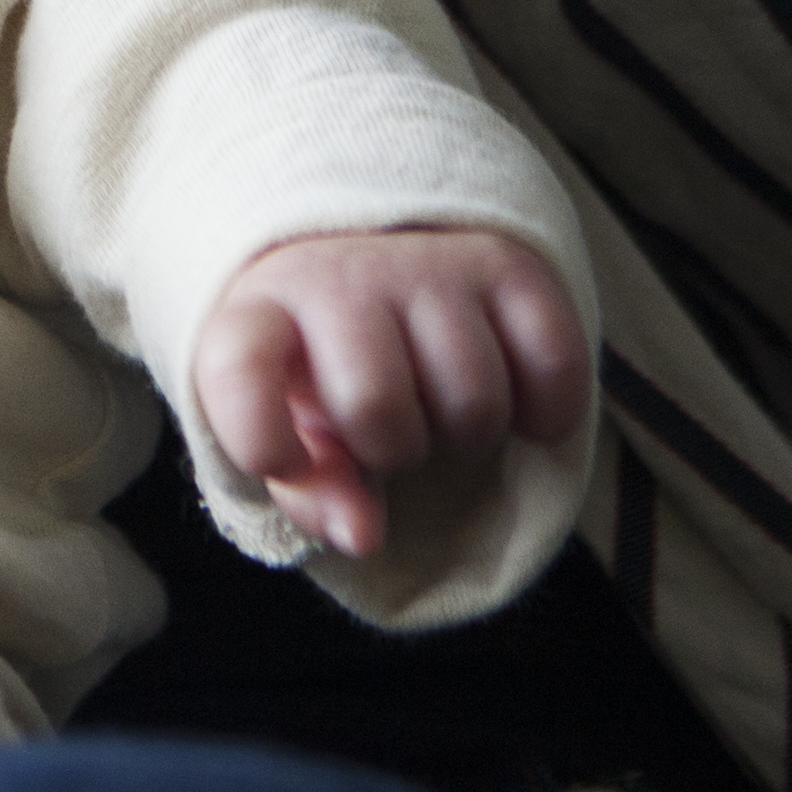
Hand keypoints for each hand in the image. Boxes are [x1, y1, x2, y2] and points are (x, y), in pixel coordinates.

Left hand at [193, 226, 590, 560]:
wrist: (374, 256)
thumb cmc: (321, 364)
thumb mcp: (291, 424)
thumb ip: (311, 491)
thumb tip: (363, 535)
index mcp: (257, 312)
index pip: (238, 368)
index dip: (259, 438)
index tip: (284, 463)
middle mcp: (340, 274)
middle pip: (377, 405)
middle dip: (392, 449)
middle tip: (390, 430)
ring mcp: (425, 262)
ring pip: (473, 398)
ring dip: (467, 433)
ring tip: (441, 405)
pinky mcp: (506, 264)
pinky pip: (553, 366)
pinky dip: (547, 411)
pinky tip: (514, 399)